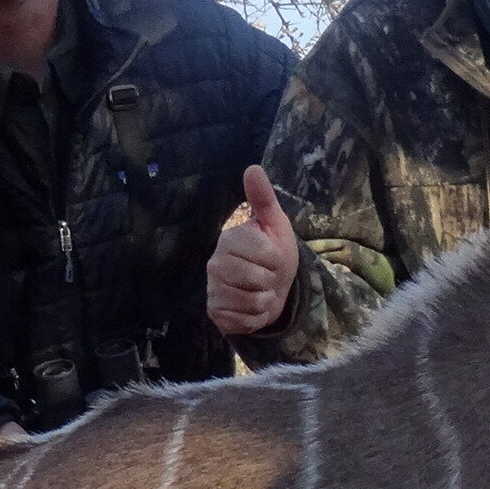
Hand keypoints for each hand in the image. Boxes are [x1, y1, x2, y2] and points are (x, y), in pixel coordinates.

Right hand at [207, 163, 296, 335]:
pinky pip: (244, 320)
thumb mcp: (275, 225)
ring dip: (265, 300)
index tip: (273, 258)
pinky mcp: (215, 312)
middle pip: (256, 278)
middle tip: (268, 277)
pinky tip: (252, 308)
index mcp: (229, 239)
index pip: (262, 253)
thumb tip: (252, 167)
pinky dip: (255, 317)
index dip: (276, 259)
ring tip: (261, 292)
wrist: (272, 290)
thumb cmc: (274, 255)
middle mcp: (215, 263)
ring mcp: (213, 289)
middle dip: (271, 281)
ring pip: (251, 300)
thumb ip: (263, 198)